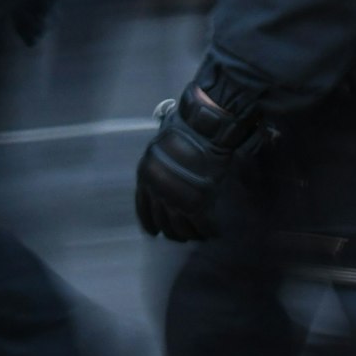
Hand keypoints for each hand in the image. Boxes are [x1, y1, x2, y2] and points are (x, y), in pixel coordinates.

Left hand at [135, 80, 260, 241]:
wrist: (211, 123)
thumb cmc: (191, 126)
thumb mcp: (164, 142)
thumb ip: (161, 164)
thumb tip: (162, 181)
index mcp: (146, 173)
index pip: (144, 209)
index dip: (151, 222)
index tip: (155, 231)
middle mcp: (157, 187)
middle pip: (163, 222)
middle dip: (173, 229)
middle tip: (182, 233)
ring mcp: (178, 197)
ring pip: (180, 228)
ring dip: (188, 232)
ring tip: (196, 232)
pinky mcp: (199, 203)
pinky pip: (199, 226)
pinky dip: (204, 231)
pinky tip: (207, 230)